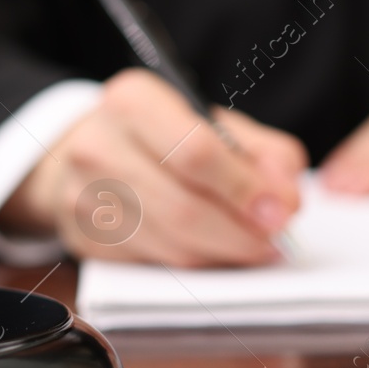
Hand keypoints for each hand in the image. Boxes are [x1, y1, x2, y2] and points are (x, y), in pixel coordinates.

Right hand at [0, 69, 307, 266]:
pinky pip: (156, 266)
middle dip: (241, 232)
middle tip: (276, 240)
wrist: (82, 150)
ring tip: (254, 246)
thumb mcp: (212, 121)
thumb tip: (286, 198)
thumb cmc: (160, 135)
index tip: (282, 211)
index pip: (195, 151)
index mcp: (133, 101)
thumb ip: (262, 151)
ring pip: (171, 245)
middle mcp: (98, 146)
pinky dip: (197, 264)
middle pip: (183, 207)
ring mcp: (83, 198)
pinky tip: (217, 252)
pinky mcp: (86, 241)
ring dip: (224, 254)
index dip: (244, 188)